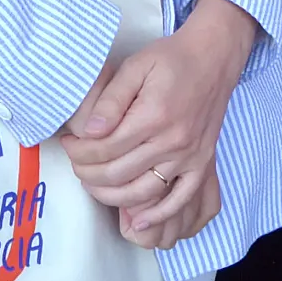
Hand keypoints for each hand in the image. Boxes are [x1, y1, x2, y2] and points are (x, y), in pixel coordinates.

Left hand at [58, 0, 255, 249]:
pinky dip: (158, 216)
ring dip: (112, 196)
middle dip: (88, 173)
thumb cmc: (170, 59)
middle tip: (75, 164)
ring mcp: (189, 157)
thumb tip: (89, 131)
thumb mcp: (136, 66)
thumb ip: (112, 99)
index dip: (81, 151)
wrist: (213, 59)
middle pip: (120, 172)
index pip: (106, 147)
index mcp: (153, 115)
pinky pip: (180, 200)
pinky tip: (138, 221)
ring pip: (143, 192)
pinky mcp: (201, 165)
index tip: (68, 144)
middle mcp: (172, 142)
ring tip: (92, 185)